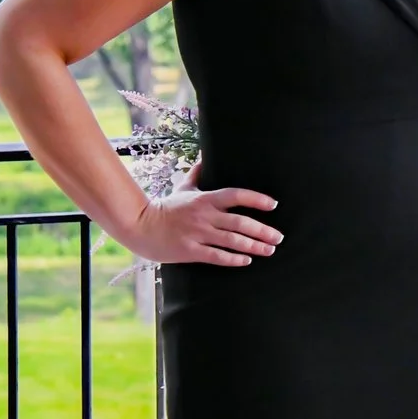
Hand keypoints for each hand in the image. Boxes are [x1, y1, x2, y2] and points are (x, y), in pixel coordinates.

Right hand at [123, 170, 281, 267]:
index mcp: (205, 199)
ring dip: (254, 246)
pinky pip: (216, 256)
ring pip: (232, 241)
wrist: (139, 226)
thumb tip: (204, 158)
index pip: (236, 195)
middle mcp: (204, 216)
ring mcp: (198, 234)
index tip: (274, 205)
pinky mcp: (190, 251)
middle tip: (278, 237)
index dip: (257, 199)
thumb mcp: (182, 188)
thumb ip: (197, 174)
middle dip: (263, 231)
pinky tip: (246, 260)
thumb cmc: (164, 208)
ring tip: (270, 249)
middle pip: (240, 222)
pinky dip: (233, 259)